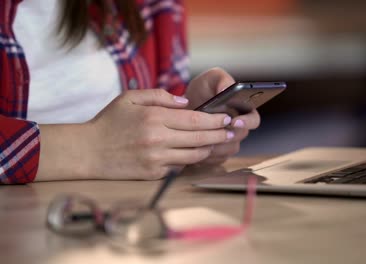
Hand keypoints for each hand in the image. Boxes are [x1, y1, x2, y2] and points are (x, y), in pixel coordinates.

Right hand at [35, 89, 232, 180]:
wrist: (87, 151)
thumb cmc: (109, 122)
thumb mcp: (130, 98)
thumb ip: (160, 96)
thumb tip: (186, 102)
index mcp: (154, 117)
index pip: (195, 119)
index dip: (215, 119)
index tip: (227, 118)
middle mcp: (158, 139)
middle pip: (200, 138)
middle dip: (219, 134)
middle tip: (232, 131)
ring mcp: (157, 159)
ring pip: (194, 155)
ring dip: (209, 149)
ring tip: (217, 142)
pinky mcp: (153, 174)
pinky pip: (179, 167)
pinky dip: (189, 160)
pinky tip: (195, 154)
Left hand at [185, 68, 260, 164]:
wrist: (183, 106)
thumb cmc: (202, 90)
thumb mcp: (211, 78)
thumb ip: (222, 79)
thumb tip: (228, 87)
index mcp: (244, 111)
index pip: (254, 120)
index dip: (247, 122)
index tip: (235, 121)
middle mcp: (239, 129)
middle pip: (240, 137)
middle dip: (227, 135)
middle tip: (213, 132)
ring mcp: (229, 143)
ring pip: (228, 150)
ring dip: (216, 146)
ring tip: (200, 139)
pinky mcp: (218, 155)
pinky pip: (216, 159)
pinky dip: (206, 155)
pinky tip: (194, 148)